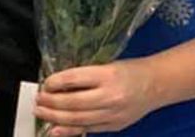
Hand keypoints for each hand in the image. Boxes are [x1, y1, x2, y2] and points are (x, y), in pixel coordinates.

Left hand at [34, 59, 160, 135]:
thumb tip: (57, 84)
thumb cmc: (128, 70)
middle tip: (37, 101)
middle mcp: (110, 96)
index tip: (44, 84)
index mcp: (107, 75)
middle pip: (74, 103)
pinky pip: (89, 129)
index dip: (55, 83)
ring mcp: (114, 114)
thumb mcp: (105, 64)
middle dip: (51, 103)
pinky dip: (70, 131)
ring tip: (41, 113)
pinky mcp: (116, 126)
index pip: (74, 79)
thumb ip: (84, 75)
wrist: (157, 84)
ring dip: (55, 118)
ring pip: (79, 119)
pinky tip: (56, 130)